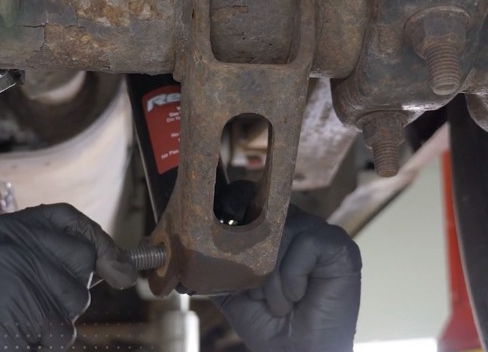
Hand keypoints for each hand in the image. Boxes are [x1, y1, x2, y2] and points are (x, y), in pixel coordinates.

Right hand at [0, 204, 137, 348]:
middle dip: (74, 287)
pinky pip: (63, 325)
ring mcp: (16, 268)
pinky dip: (47, 339)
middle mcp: (9, 239)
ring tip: (17, 320)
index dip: (97, 237)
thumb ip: (48, 259)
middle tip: (38, 304)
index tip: (120, 266)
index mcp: (2, 228)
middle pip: (81, 255)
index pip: (65, 216)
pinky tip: (16, 335)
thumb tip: (118, 266)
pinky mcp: (23, 300)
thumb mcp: (4, 272)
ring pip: (77, 294)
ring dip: (57, 318)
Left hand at [213, 182, 361, 351]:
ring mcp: (317, 231)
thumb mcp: (230, 290)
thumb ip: (212, 266)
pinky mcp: (338, 246)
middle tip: (255, 289)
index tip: (217, 231)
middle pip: (263, 210)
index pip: (246, 195)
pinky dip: (293, 277)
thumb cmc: (268, 323)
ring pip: (282, 231)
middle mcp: (294, 223)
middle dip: (251, 254)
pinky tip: (298, 297)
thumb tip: (180, 250)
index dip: (231, 207)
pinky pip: (306, 243)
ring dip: (273, 277)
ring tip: (280, 302)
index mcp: (269, 229)